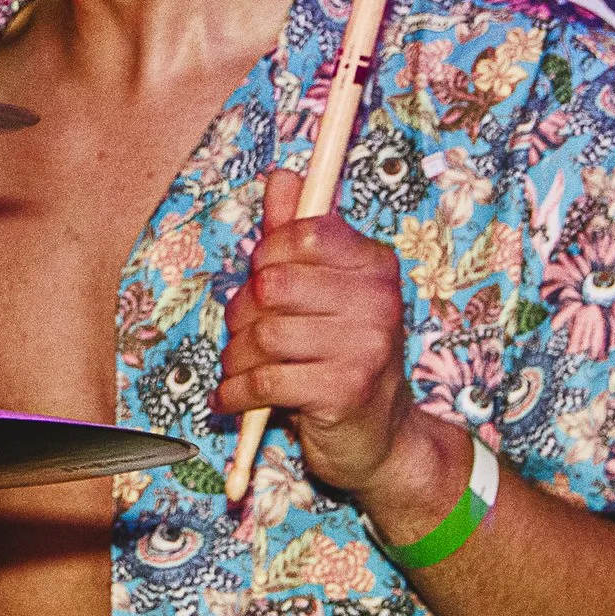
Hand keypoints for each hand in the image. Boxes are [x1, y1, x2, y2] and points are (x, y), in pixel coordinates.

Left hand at [214, 167, 426, 501]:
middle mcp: (378, 302)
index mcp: (374, 267)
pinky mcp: (343, 392)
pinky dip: (236, 393)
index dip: (264, 255)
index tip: (259, 277)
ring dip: (237, 358)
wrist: (380, 438)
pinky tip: (233, 399)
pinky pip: (263, 381)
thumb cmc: (342, 356)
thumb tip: (283, 177)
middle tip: (246, 332)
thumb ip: (297, 235)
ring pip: (262, 335)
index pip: (300, 235)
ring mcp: (365, 348)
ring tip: (242, 370)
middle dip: (243, 313)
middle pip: (272, 285)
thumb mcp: (323, 292)